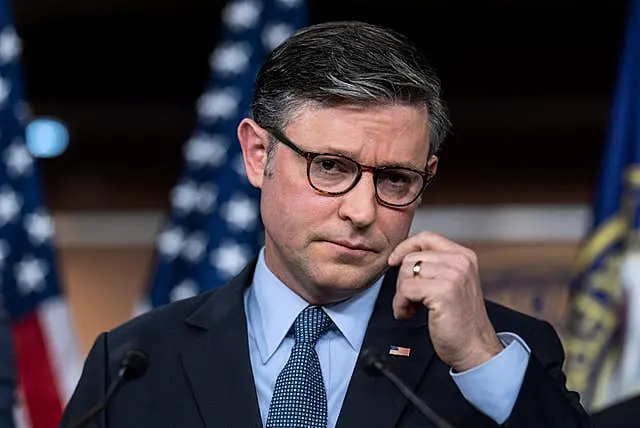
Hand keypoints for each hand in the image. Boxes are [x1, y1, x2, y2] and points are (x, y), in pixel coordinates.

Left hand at [388, 231, 502, 371]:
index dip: (405, 247)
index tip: (394, 261)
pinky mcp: (443, 292)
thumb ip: (435, 266)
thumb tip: (403, 257)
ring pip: (406, 273)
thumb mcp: (452, 283)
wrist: (475, 348)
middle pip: (411, 257)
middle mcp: (460, 262)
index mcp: (463, 256)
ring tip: (411, 308)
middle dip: (403, 281)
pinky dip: (400, 305)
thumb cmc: (460, 320)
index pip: (426, 237)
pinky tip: (409, 314)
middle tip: (410, 301)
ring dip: (401, 295)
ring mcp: (453, 276)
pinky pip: (406, 290)